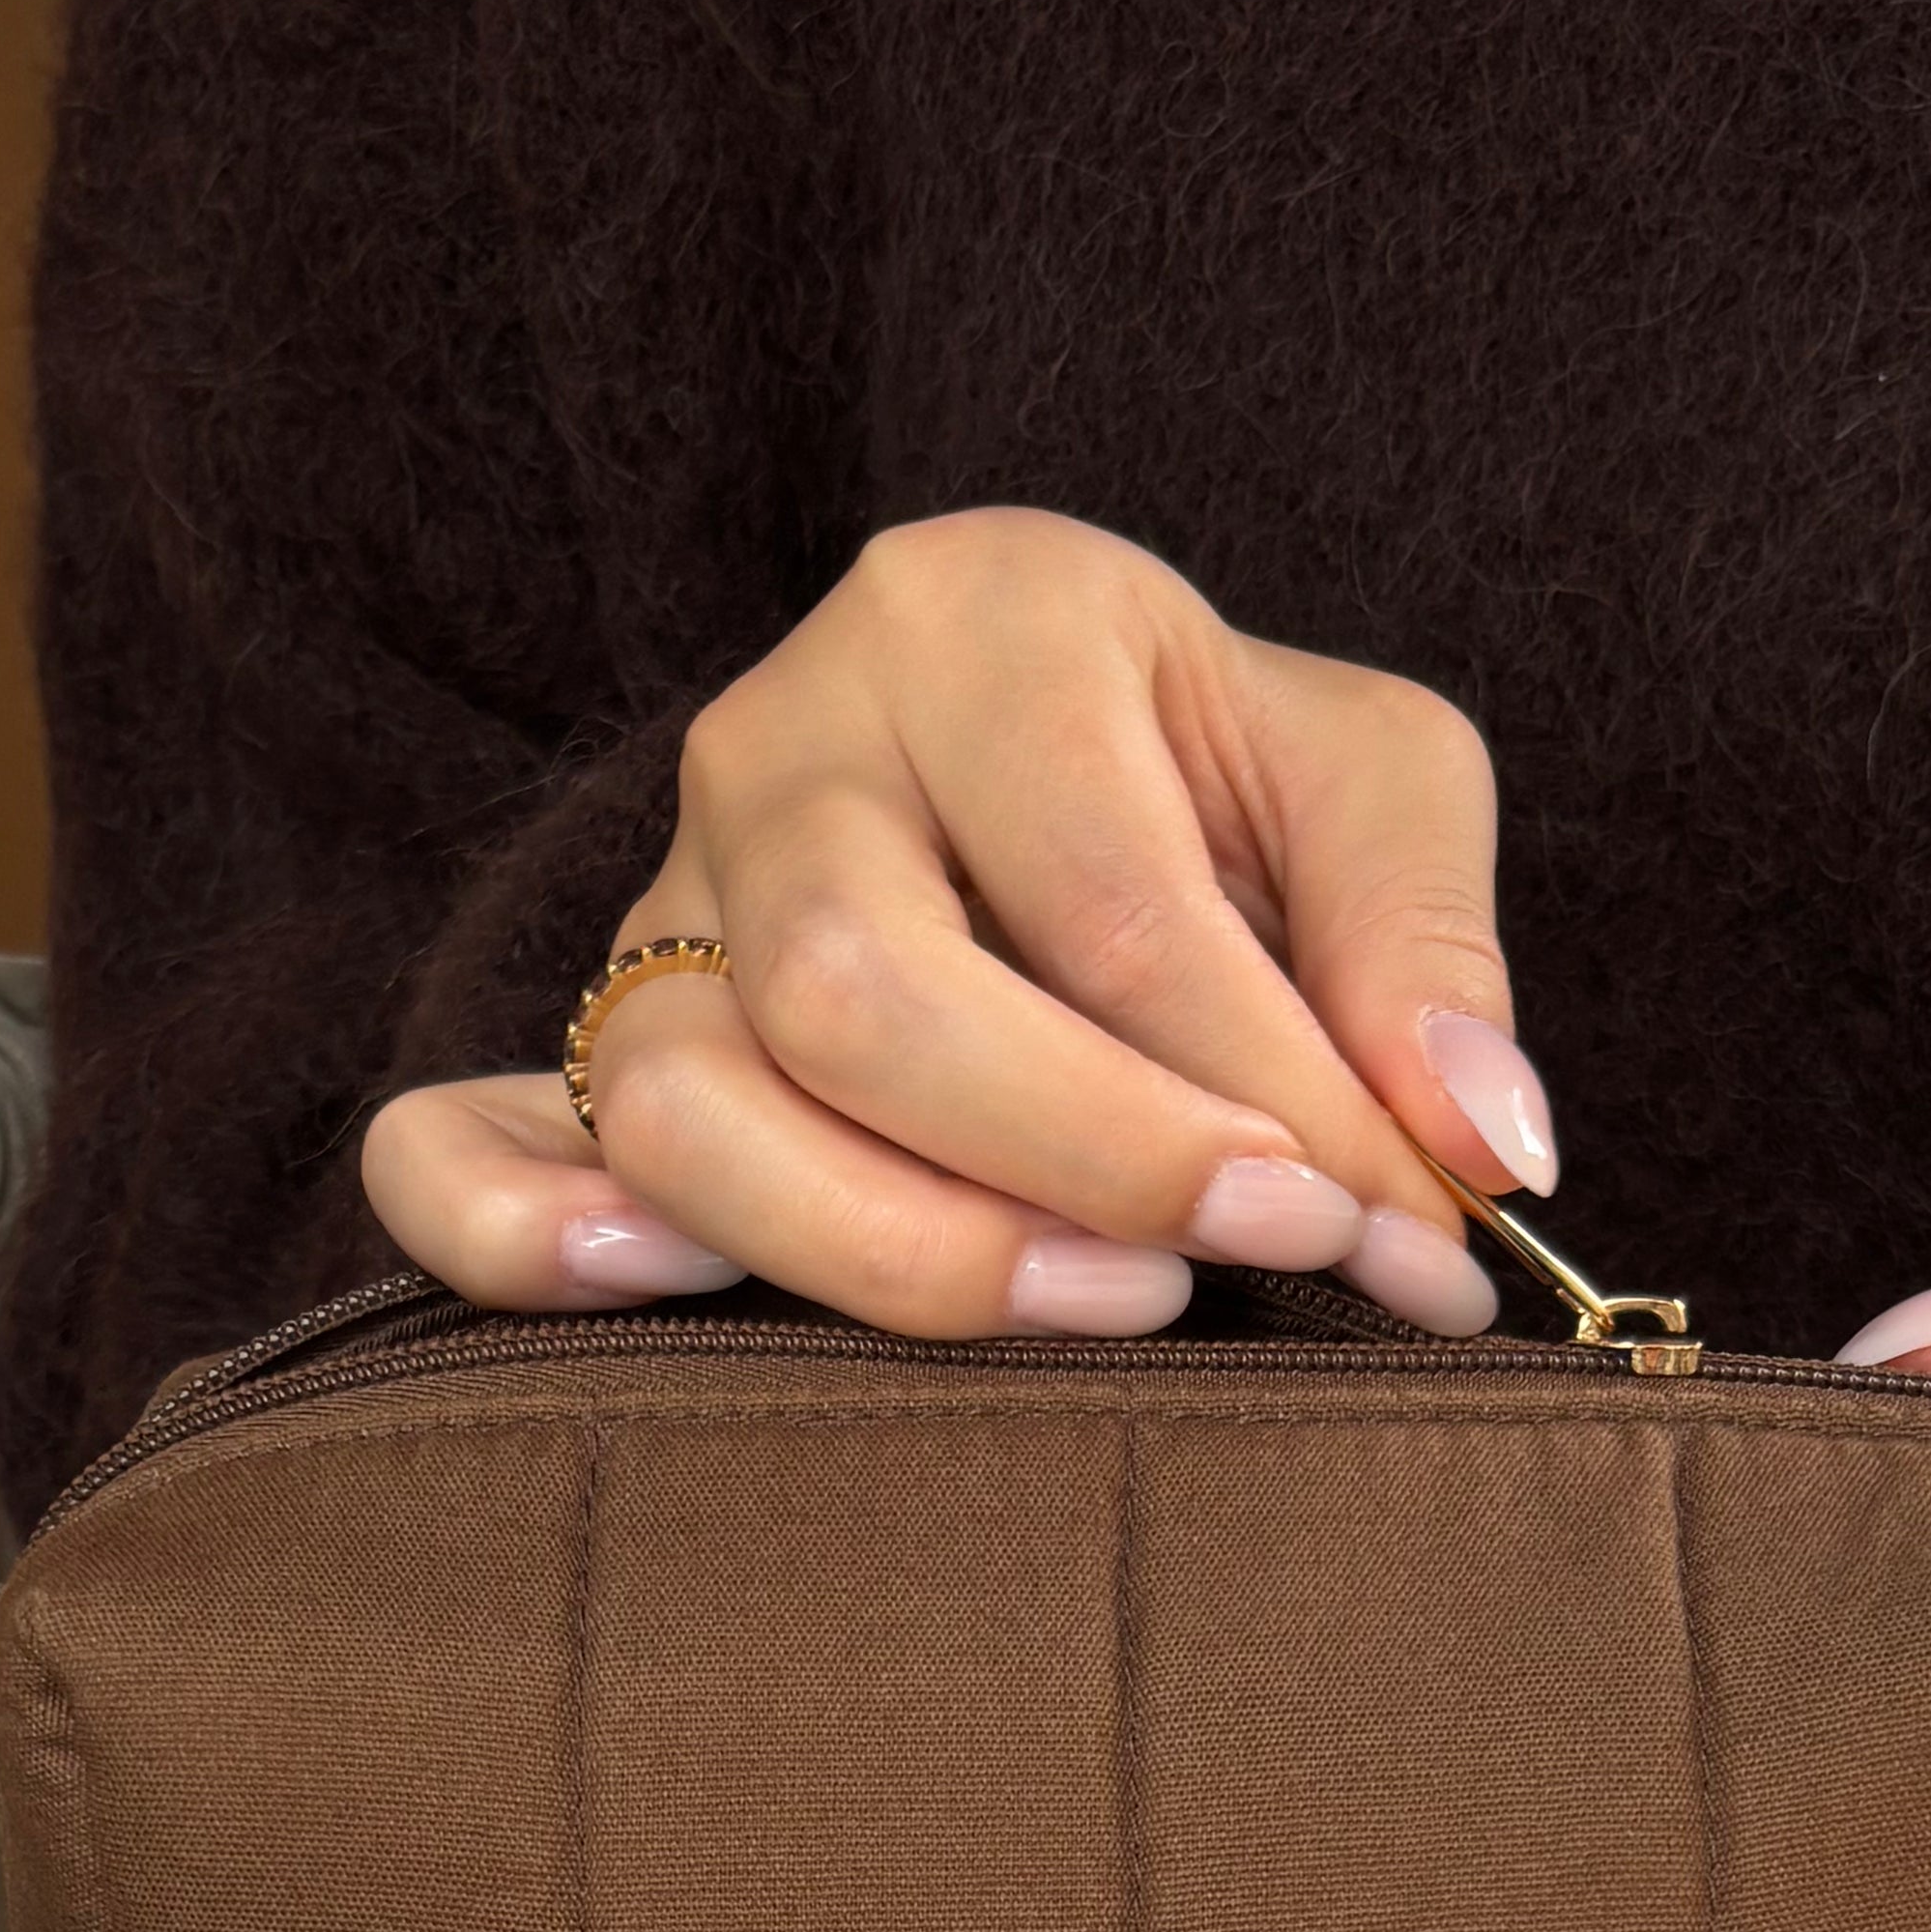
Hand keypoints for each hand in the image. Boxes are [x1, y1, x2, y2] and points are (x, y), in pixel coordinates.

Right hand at [359, 508, 1556, 1338]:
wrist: (1057, 783)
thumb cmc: (1214, 797)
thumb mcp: (1367, 789)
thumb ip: (1427, 953)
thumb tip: (1477, 1155)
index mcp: (979, 623)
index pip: (1112, 904)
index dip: (1268, 1102)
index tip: (1403, 1242)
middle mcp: (780, 748)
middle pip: (862, 997)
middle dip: (1082, 1164)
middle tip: (1252, 1261)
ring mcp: (651, 911)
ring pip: (687, 1104)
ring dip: (893, 1249)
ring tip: (1097, 1309)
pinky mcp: (575, 1056)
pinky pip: (454, 1157)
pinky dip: (525, 1243)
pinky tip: (657, 1292)